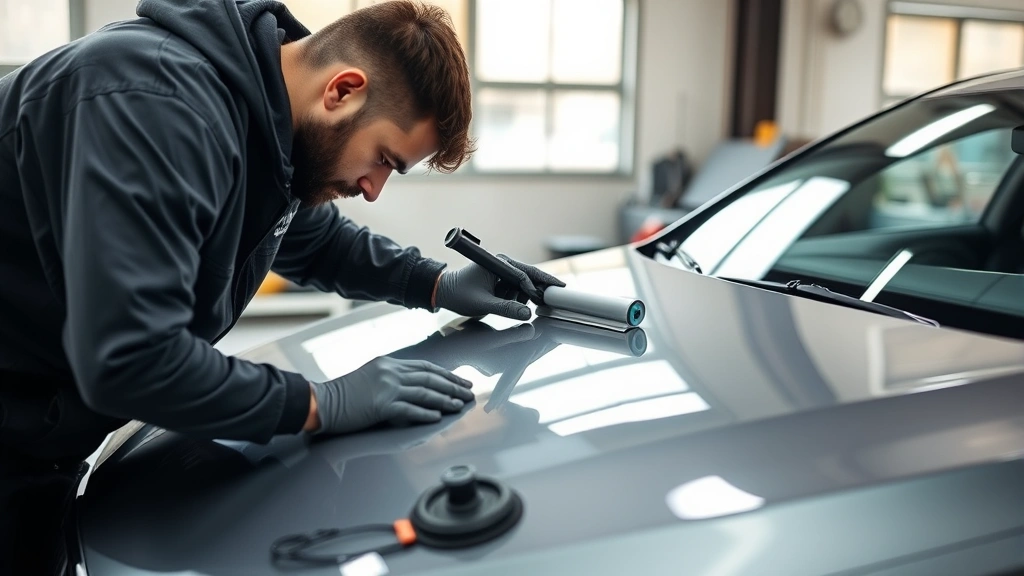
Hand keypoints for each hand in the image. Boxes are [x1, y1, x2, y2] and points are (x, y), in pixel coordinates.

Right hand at [309, 357, 474, 435]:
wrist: (322, 401)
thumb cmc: (344, 393)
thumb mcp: (370, 376)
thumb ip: (391, 377)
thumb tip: (412, 385)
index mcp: (389, 363)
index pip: (425, 367)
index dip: (446, 374)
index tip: (460, 380)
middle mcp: (391, 372)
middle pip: (430, 379)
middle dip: (453, 386)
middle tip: (469, 392)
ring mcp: (387, 388)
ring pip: (425, 393)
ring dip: (445, 400)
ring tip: (459, 405)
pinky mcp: (382, 405)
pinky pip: (410, 410)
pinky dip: (425, 414)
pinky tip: (437, 418)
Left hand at [434, 255, 565, 319]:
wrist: (444, 292)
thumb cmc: (458, 294)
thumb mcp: (482, 303)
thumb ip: (505, 308)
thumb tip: (526, 314)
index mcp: (497, 263)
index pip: (523, 273)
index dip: (537, 285)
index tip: (550, 294)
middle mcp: (502, 264)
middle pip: (528, 274)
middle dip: (540, 286)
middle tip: (557, 293)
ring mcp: (502, 271)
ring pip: (524, 284)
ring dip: (525, 295)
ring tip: (521, 304)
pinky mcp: (501, 279)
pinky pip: (517, 288)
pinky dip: (519, 297)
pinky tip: (515, 304)